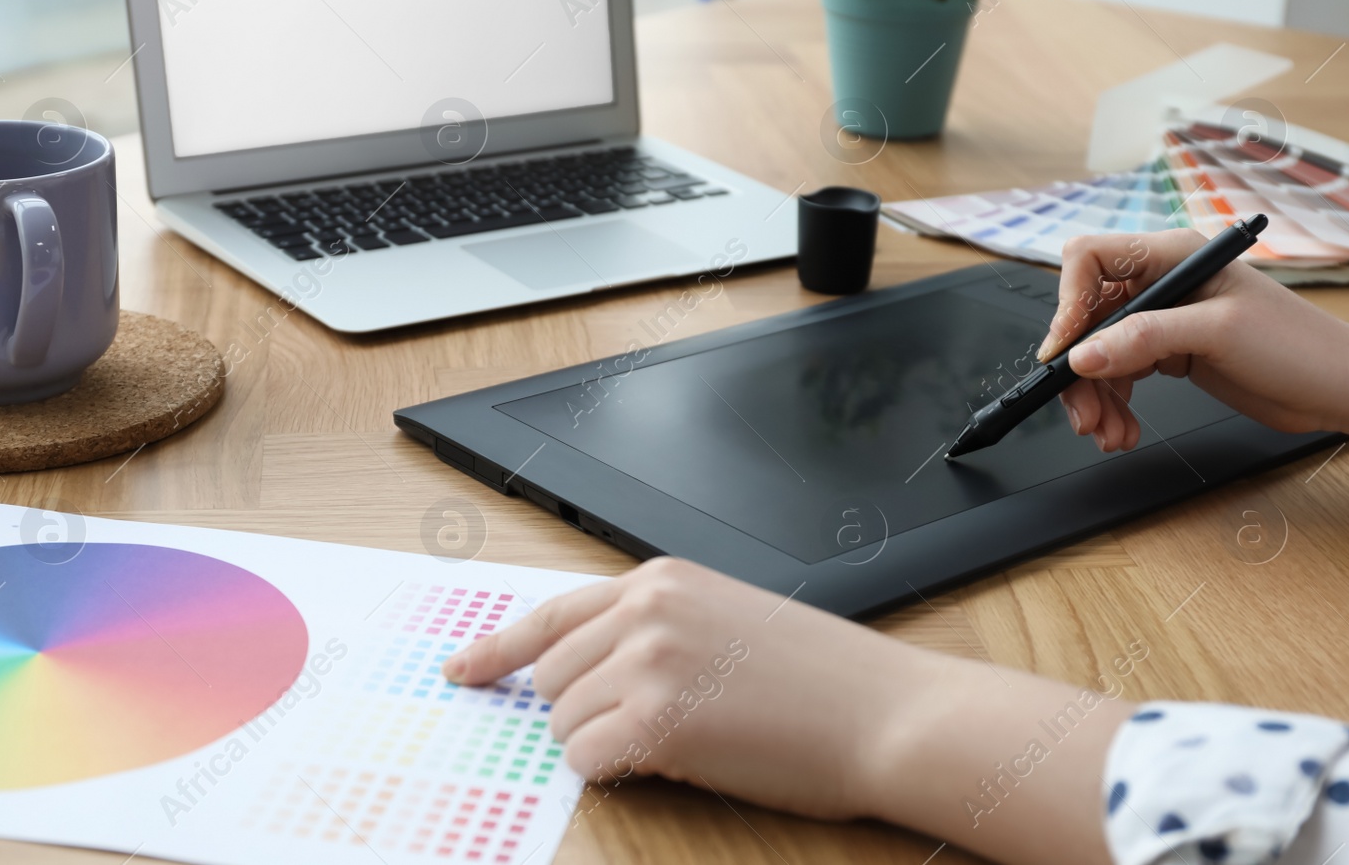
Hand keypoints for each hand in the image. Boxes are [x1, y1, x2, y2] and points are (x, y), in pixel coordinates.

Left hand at [443, 558, 1128, 864]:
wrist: (886, 713)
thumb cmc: (822, 680)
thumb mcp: (728, 620)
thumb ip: (652, 629)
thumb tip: (583, 671)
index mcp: (662, 579)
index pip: (551, 612)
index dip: (497, 648)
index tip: (462, 668)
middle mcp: (645, 610)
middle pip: (551, 676)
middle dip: (583, 709)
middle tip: (649, 723)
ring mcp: (648, 661)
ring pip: (564, 721)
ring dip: (607, 740)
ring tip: (687, 736)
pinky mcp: (657, 720)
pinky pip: (586, 757)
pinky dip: (615, 769)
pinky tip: (673, 759)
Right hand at [1039, 229, 1348, 451]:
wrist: (1337, 387)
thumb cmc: (1297, 344)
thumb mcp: (1217, 333)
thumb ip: (1146, 338)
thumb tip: (1084, 355)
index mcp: (1171, 256)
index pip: (1090, 261)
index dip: (1068, 303)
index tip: (1065, 352)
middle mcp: (1160, 284)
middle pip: (1087, 318)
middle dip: (1080, 370)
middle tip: (1084, 414)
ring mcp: (1163, 320)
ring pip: (1098, 353)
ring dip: (1095, 397)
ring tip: (1107, 433)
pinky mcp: (1168, 353)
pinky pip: (1119, 375)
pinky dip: (1114, 405)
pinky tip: (1123, 429)